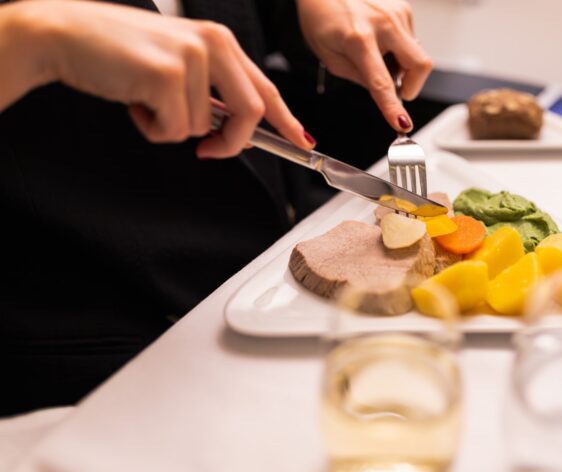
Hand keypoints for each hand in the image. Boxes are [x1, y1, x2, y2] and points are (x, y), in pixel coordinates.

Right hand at [5, 0, 313, 157]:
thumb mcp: (177, 63)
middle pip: (251, 113)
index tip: (304, 141)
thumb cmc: (117, 52)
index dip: (287, 118)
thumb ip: (210, 90)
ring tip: (144, 98)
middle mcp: (213, 43)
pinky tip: (133, 101)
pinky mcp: (168, 77)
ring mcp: (192, 59)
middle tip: (207, 151)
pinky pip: (175, 131)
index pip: (265, 86)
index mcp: (219, 39)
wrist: (62, 34)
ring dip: (171, 127)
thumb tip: (231, 131)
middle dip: (230, 142)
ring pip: (204, 128)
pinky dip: (152, 128)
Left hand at [296, 0, 432, 131]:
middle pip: (420, 66)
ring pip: (416, 54)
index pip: (382, 83)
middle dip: (413, 85)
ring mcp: (397, 12)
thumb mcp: (329, 56)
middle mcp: (383, 23)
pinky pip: (411, 40)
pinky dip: (398, 48)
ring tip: (376, 53)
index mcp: (358, 39)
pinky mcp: (403, 8)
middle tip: (396, 88)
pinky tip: (380, 39)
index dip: (393, 108)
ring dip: (401, 64)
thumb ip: (358, 77)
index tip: (403, 124)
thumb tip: (384, 92)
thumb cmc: (321, 16)